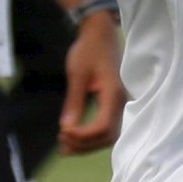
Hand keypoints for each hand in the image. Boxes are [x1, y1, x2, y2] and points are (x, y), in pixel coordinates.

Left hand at [59, 10, 123, 153]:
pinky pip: (107, 127)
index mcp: (113, 95)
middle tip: (62, 145)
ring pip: (109, 135)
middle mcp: (120, 103)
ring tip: (66, 147)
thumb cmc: (89, 50)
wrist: (100, 34)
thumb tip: (66, 128)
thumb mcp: (77, 75)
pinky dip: (92, 136)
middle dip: (85, 145)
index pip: (102, 127)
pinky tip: (76, 137)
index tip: (62, 132)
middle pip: (108, 136)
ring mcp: (120, 104)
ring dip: (88, 144)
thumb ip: (74, 103)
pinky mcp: (114, 104)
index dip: (82, 136)